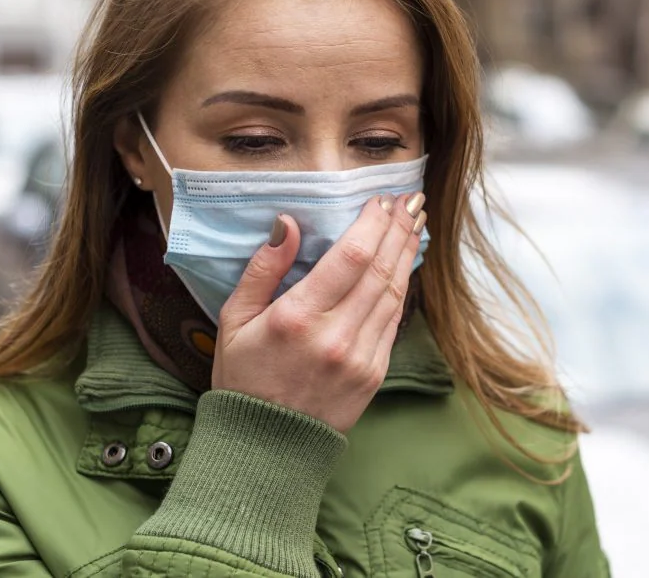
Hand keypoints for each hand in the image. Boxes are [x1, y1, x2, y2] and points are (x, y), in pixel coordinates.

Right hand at [212, 193, 427, 431]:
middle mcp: (336, 335)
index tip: (381, 200)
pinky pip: (393, 320)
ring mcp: (361, 356)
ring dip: (407, 254)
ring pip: (394, 292)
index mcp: (298, 318)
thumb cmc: (243, 379)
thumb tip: (288, 223)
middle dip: (399, 229)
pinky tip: (404, 265)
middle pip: (381, 269)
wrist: (266, 449)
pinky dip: (401, 287)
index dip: (373, 223)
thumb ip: (262, 270)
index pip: (351, 256)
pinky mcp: (374, 373)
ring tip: (415, 224)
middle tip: (412, 201)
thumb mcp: (234, 321)